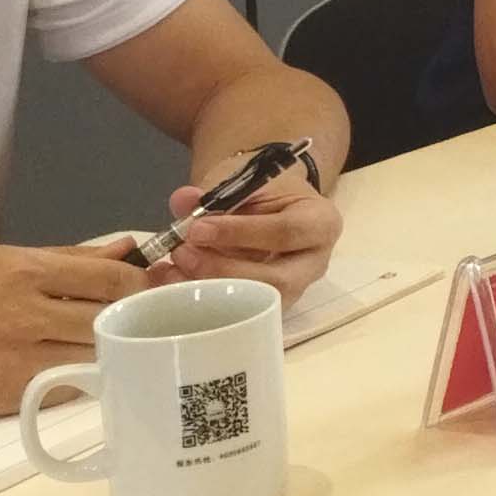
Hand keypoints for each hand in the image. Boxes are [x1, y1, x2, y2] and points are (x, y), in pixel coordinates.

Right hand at [0, 244, 151, 418]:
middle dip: (129, 320)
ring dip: (107, 352)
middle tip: (136, 322)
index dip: (138, 286)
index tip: (145, 291)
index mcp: (23, 271)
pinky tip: (69, 370)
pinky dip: (75, 380)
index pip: (111, 279)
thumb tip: (125, 250)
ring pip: (92, 357)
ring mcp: (13, 359)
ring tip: (107, 347)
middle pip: (109, 319)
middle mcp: (23, 313)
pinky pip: (61, 388)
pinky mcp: (3, 396)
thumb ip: (65, 258)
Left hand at [147, 162, 341, 303]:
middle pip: (275, 280)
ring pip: (256, 303)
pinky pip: (239, 312)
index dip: (239, 233)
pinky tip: (176, 283)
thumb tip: (183, 200)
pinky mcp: (271, 306)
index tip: (196, 229)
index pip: (286, 232)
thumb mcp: (247, 183)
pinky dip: (203, 299)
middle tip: (182, 252)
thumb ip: (215, 193)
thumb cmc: (267, 194)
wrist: (275, 208)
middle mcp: (315, 262)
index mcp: (320, 223)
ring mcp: (295, 290)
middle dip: (222, 270)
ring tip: (174, 269)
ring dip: (210, 289)